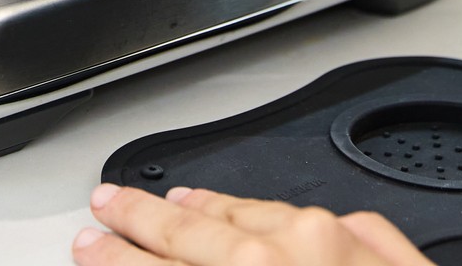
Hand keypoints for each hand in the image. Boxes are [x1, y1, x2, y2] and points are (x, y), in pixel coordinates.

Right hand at [72, 184, 433, 265]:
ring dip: (199, 209)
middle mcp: (285, 256)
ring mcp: (331, 241)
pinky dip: (264, 210)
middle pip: (193, 232)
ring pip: (246, 212)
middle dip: (140, 219)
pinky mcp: (373, 241)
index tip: (88, 249)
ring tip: (166, 202)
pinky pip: (301, 211)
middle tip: (106, 207)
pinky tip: (250, 207)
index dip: (117, 260)